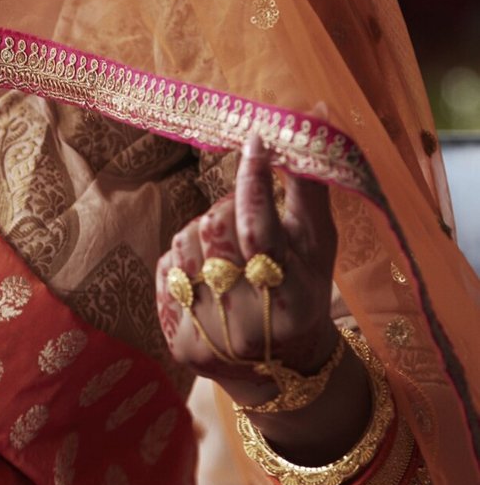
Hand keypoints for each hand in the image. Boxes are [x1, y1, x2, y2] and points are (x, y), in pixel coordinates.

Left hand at [155, 131, 338, 401]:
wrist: (278, 367)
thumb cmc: (305, 288)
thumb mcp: (319, 246)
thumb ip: (310, 188)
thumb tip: (314, 116)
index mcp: (293, 298)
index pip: (261, 228)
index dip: (254, 181)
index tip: (255, 141)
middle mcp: (249, 323)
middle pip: (215, 228)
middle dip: (227, 207)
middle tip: (243, 213)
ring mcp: (208, 336)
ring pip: (184, 242)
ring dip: (203, 234)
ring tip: (228, 253)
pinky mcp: (178, 343)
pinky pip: (166, 270)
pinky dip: (184, 261)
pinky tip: (207, 277)